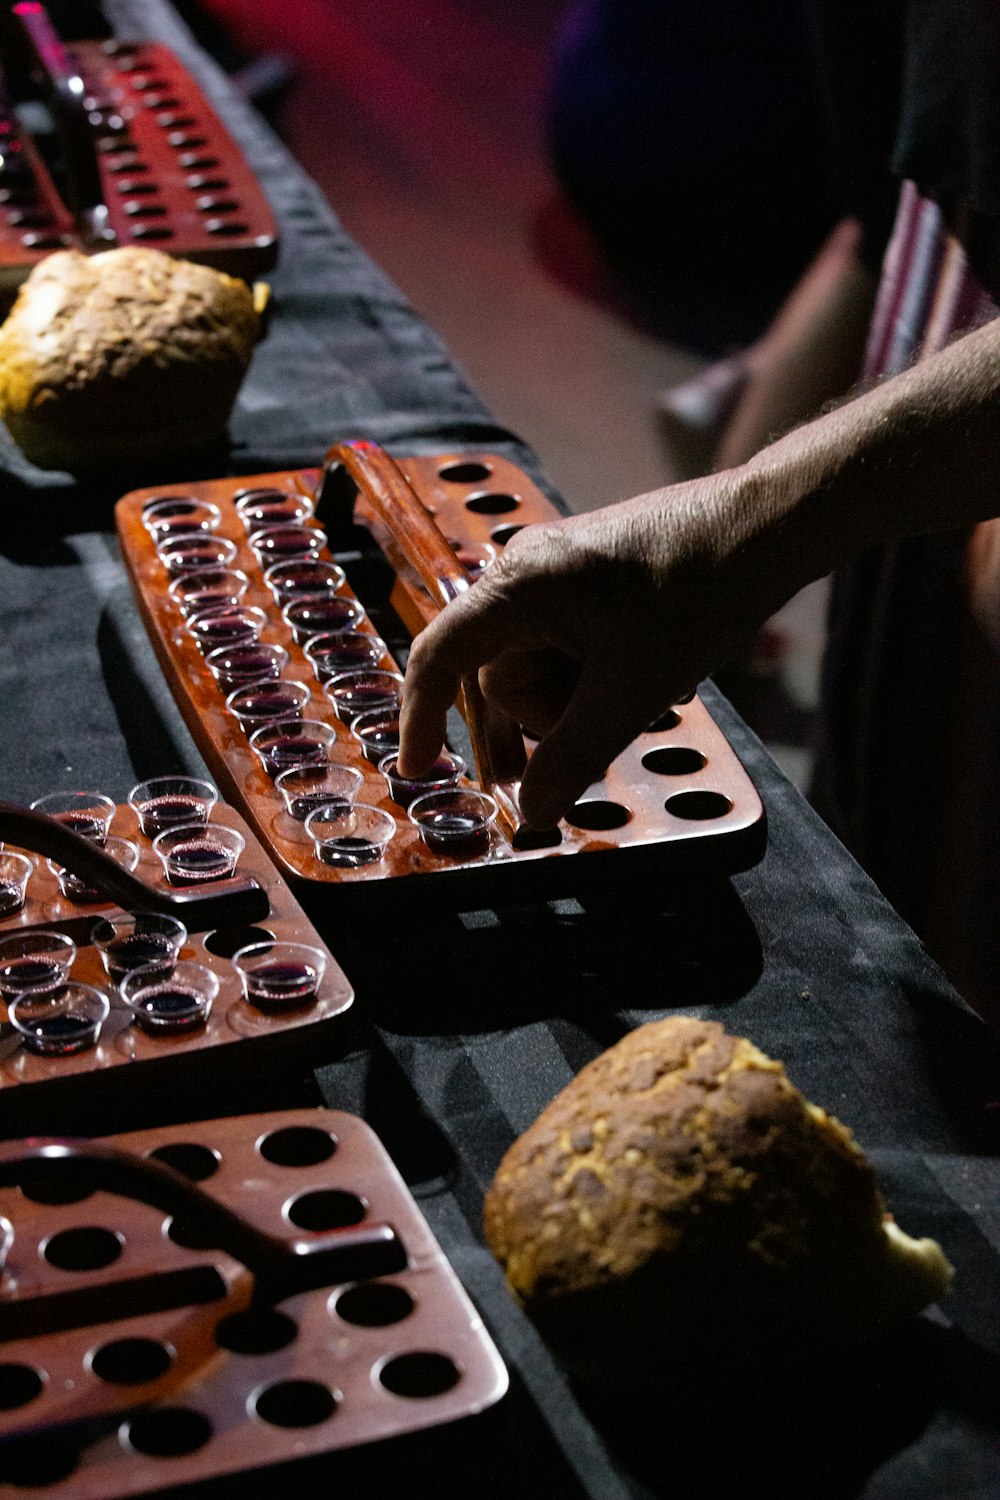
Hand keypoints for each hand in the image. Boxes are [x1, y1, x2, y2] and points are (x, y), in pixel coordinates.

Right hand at [399, 471, 812, 826]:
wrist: (763, 528)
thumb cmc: (696, 596)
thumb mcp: (630, 693)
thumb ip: (572, 758)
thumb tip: (530, 813)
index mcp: (516, 589)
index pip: (440, 658)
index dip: (421, 718)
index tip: (418, 770)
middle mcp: (524, 572)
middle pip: (501, 675)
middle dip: (540, 721)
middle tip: (579, 763)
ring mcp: (558, 572)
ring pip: (538, 663)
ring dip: (574, 703)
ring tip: (631, 716)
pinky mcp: (590, 577)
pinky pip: (567, 643)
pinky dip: (591, 679)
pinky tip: (639, 692)